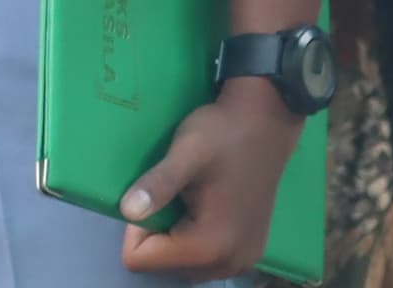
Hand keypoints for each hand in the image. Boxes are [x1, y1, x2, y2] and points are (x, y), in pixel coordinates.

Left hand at [121, 83, 299, 273]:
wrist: (266, 125)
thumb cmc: (223, 135)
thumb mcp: (185, 154)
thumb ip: (158, 185)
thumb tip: (126, 212)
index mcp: (211, 245)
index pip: (142, 260)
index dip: (134, 229)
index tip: (150, 196)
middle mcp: (230, 264)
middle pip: (162, 267)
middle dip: (153, 236)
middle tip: (168, 196)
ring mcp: (243, 261)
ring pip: (181, 266)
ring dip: (172, 239)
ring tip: (183, 201)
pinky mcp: (249, 252)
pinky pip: (204, 261)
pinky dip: (192, 241)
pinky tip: (199, 209)